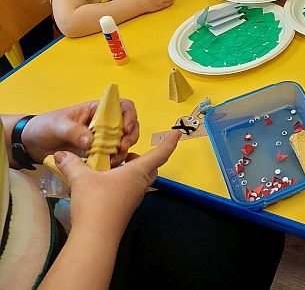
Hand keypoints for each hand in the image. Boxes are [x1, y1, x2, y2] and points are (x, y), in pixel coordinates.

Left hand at [21, 99, 138, 165]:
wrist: (31, 145)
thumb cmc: (44, 127)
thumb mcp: (57, 126)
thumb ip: (74, 131)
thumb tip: (91, 141)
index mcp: (97, 110)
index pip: (122, 107)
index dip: (129, 115)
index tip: (126, 128)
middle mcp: (103, 124)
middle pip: (129, 126)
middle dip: (130, 136)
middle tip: (122, 147)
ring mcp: (101, 139)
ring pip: (123, 142)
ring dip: (123, 151)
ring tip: (113, 159)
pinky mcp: (96, 153)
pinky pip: (111, 156)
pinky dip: (113, 161)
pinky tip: (107, 166)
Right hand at [55, 131, 178, 235]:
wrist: (95, 237)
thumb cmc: (96, 203)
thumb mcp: (81, 179)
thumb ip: (72, 164)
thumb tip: (59, 154)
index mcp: (137, 172)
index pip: (160, 154)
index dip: (169, 143)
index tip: (176, 134)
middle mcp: (139, 184)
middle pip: (151, 168)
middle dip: (145, 158)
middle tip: (128, 153)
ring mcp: (133, 198)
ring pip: (140, 180)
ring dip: (132, 170)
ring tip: (113, 165)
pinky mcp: (125, 209)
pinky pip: (130, 190)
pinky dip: (123, 182)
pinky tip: (104, 183)